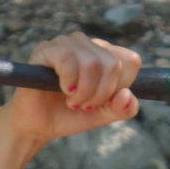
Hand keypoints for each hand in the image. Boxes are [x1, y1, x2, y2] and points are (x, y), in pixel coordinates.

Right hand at [0, 32, 140, 153]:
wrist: (38, 125)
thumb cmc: (70, 115)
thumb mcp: (103, 115)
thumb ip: (123, 109)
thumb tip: (126, 95)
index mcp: (105, 53)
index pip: (130, 61)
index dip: (121, 86)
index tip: (104, 101)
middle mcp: (87, 43)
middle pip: (113, 64)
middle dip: (101, 94)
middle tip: (84, 104)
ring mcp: (66, 43)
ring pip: (93, 62)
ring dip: (84, 91)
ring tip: (72, 101)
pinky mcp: (46, 49)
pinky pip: (67, 59)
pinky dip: (69, 82)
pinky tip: (63, 90)